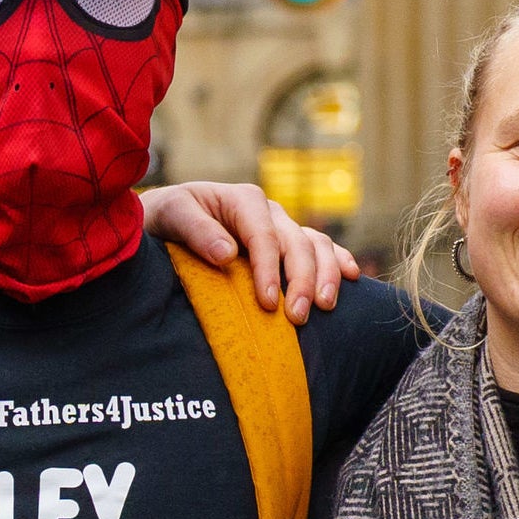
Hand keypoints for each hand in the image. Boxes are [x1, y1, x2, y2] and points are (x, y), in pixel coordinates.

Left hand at [143, 182, 360, 323]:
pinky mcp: (287, 241)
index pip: (264, 236)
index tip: (268, 303)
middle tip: (297, 318)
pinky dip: (338, 261)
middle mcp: (269, 211)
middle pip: (296, 244)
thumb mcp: (172, 214)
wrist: (166, 219)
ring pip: (316, 245)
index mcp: (243, 200)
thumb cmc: (167, 217)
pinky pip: (321, 247)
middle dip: (300, 281)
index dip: (269, 270)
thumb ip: (196, 231)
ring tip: (325, 306)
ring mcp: (282, 225)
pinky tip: (352, 277)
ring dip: (325, 276)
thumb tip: (227, 254)